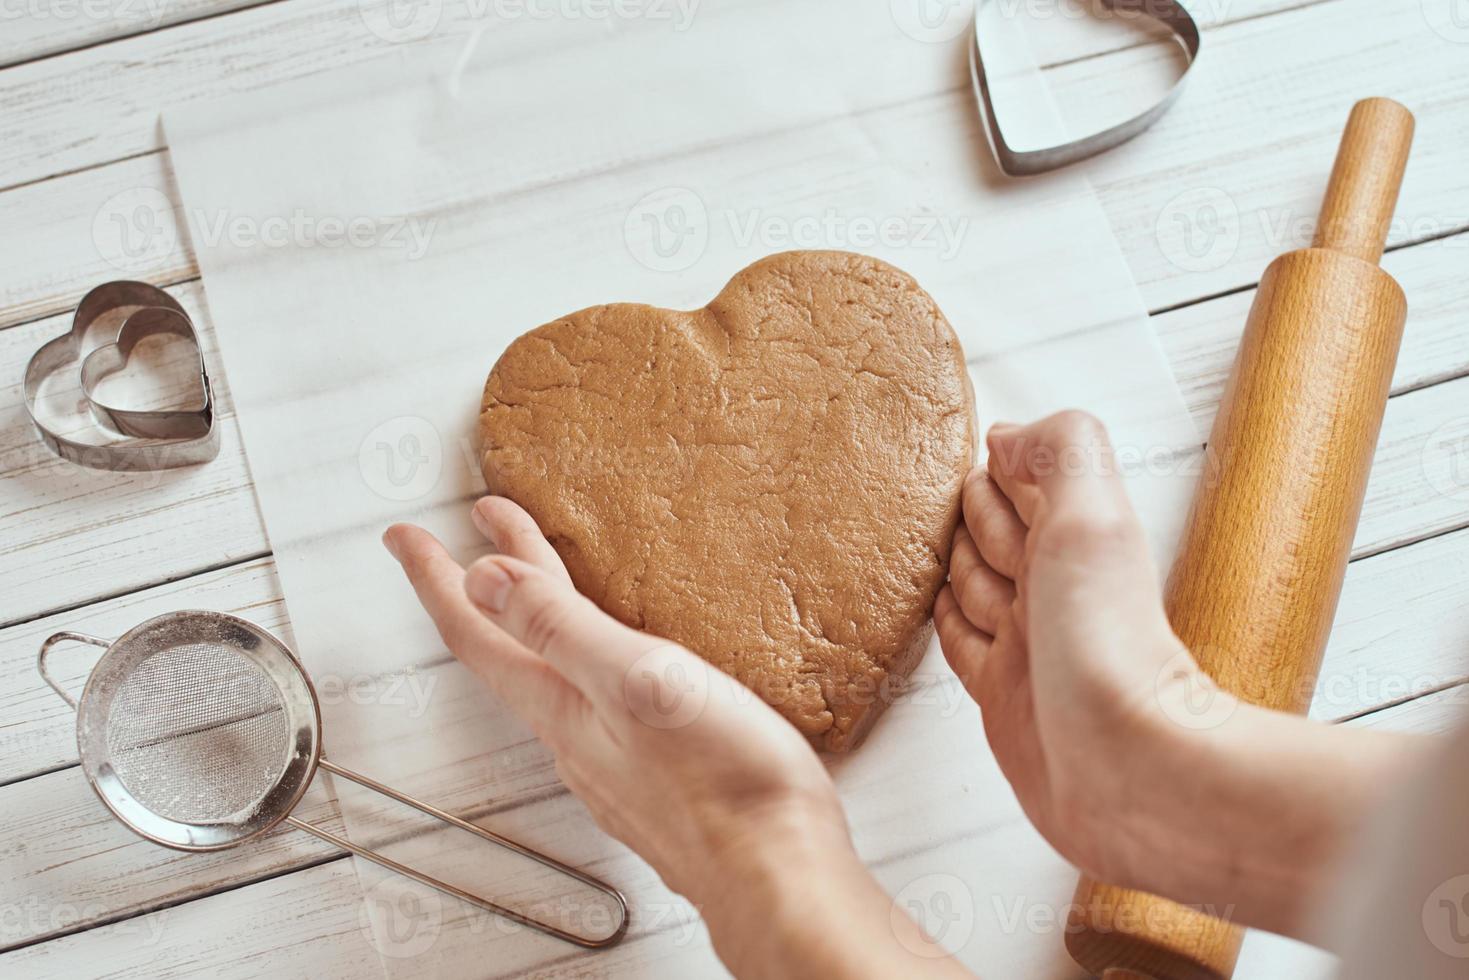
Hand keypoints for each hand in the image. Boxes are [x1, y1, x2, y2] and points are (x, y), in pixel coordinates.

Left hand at [385, 497, 967, 976]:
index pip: (479, 632)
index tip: (406, 537)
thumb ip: (561, 629)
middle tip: (462, 539)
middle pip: (509, 648)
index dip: (437, 577)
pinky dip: (579, 658)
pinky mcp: (653, 779)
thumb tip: (485, 579)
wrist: (779, 877)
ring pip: (550, 676)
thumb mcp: (640, 682)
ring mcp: (612, 762)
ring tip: (529, 581)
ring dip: (531, 618)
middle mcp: (577, 736)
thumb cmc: (727, 787)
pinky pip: (593, 702)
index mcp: (565, 707)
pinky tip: (607, 663)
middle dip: (482, 585)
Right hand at [934, 411, 1423, 937]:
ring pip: (966, 582)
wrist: (1123, 770)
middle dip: (965, 516)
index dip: (991, 472)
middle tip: (943, 504)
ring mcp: (1023, 640)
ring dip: (947, 563)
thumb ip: (1064, 450)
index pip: (1012, 480)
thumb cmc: (1111, 651)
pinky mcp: (999, 692)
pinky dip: (943, 619)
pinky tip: (937, 609)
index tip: (971, 458)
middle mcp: (1048, 586)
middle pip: (984, 529)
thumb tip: (1008, 434)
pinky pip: (958, 641)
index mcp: (1073, 535)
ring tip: (925, 544)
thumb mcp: (1093, 516)